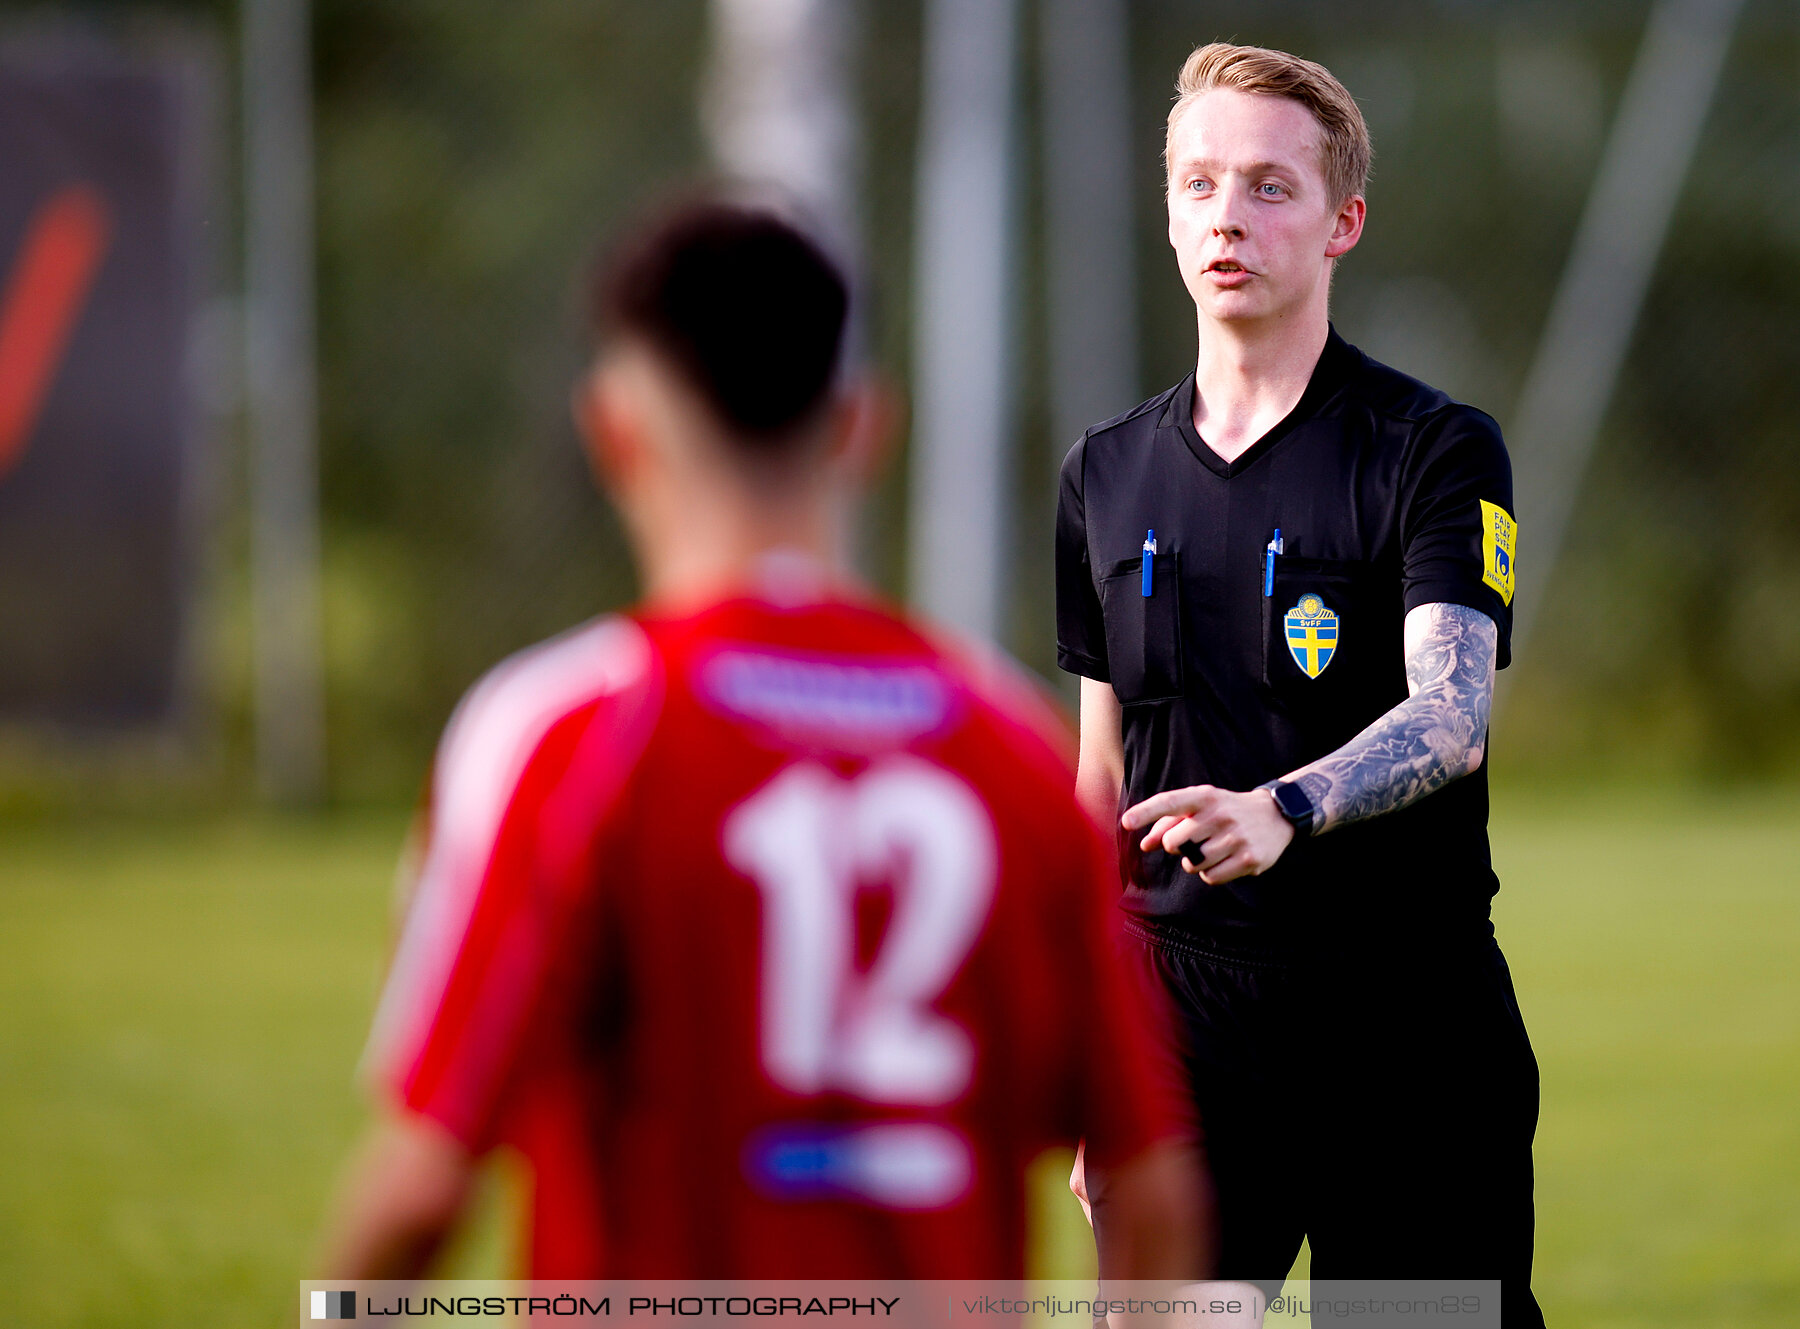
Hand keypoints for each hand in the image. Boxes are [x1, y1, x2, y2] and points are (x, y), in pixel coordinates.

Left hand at [1121, 784, 1294, 884]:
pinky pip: (1211, 877)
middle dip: (1177, 847)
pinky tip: (1224, 860)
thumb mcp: (1200, 807)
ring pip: (1192, 864)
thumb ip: (1168, 823)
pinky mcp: (1249, 859)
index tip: (1126, 822)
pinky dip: (1211, 874)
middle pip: (1174, 843)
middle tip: (1193, 840)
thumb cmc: (1225, 810)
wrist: (1275, 814)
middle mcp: (1220, 814)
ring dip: (1195, 862)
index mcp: (1205, 797)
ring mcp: (1236, 837)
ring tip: (1213, 849)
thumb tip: (1143, 845)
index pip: (1170, 802)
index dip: (1146, 812)